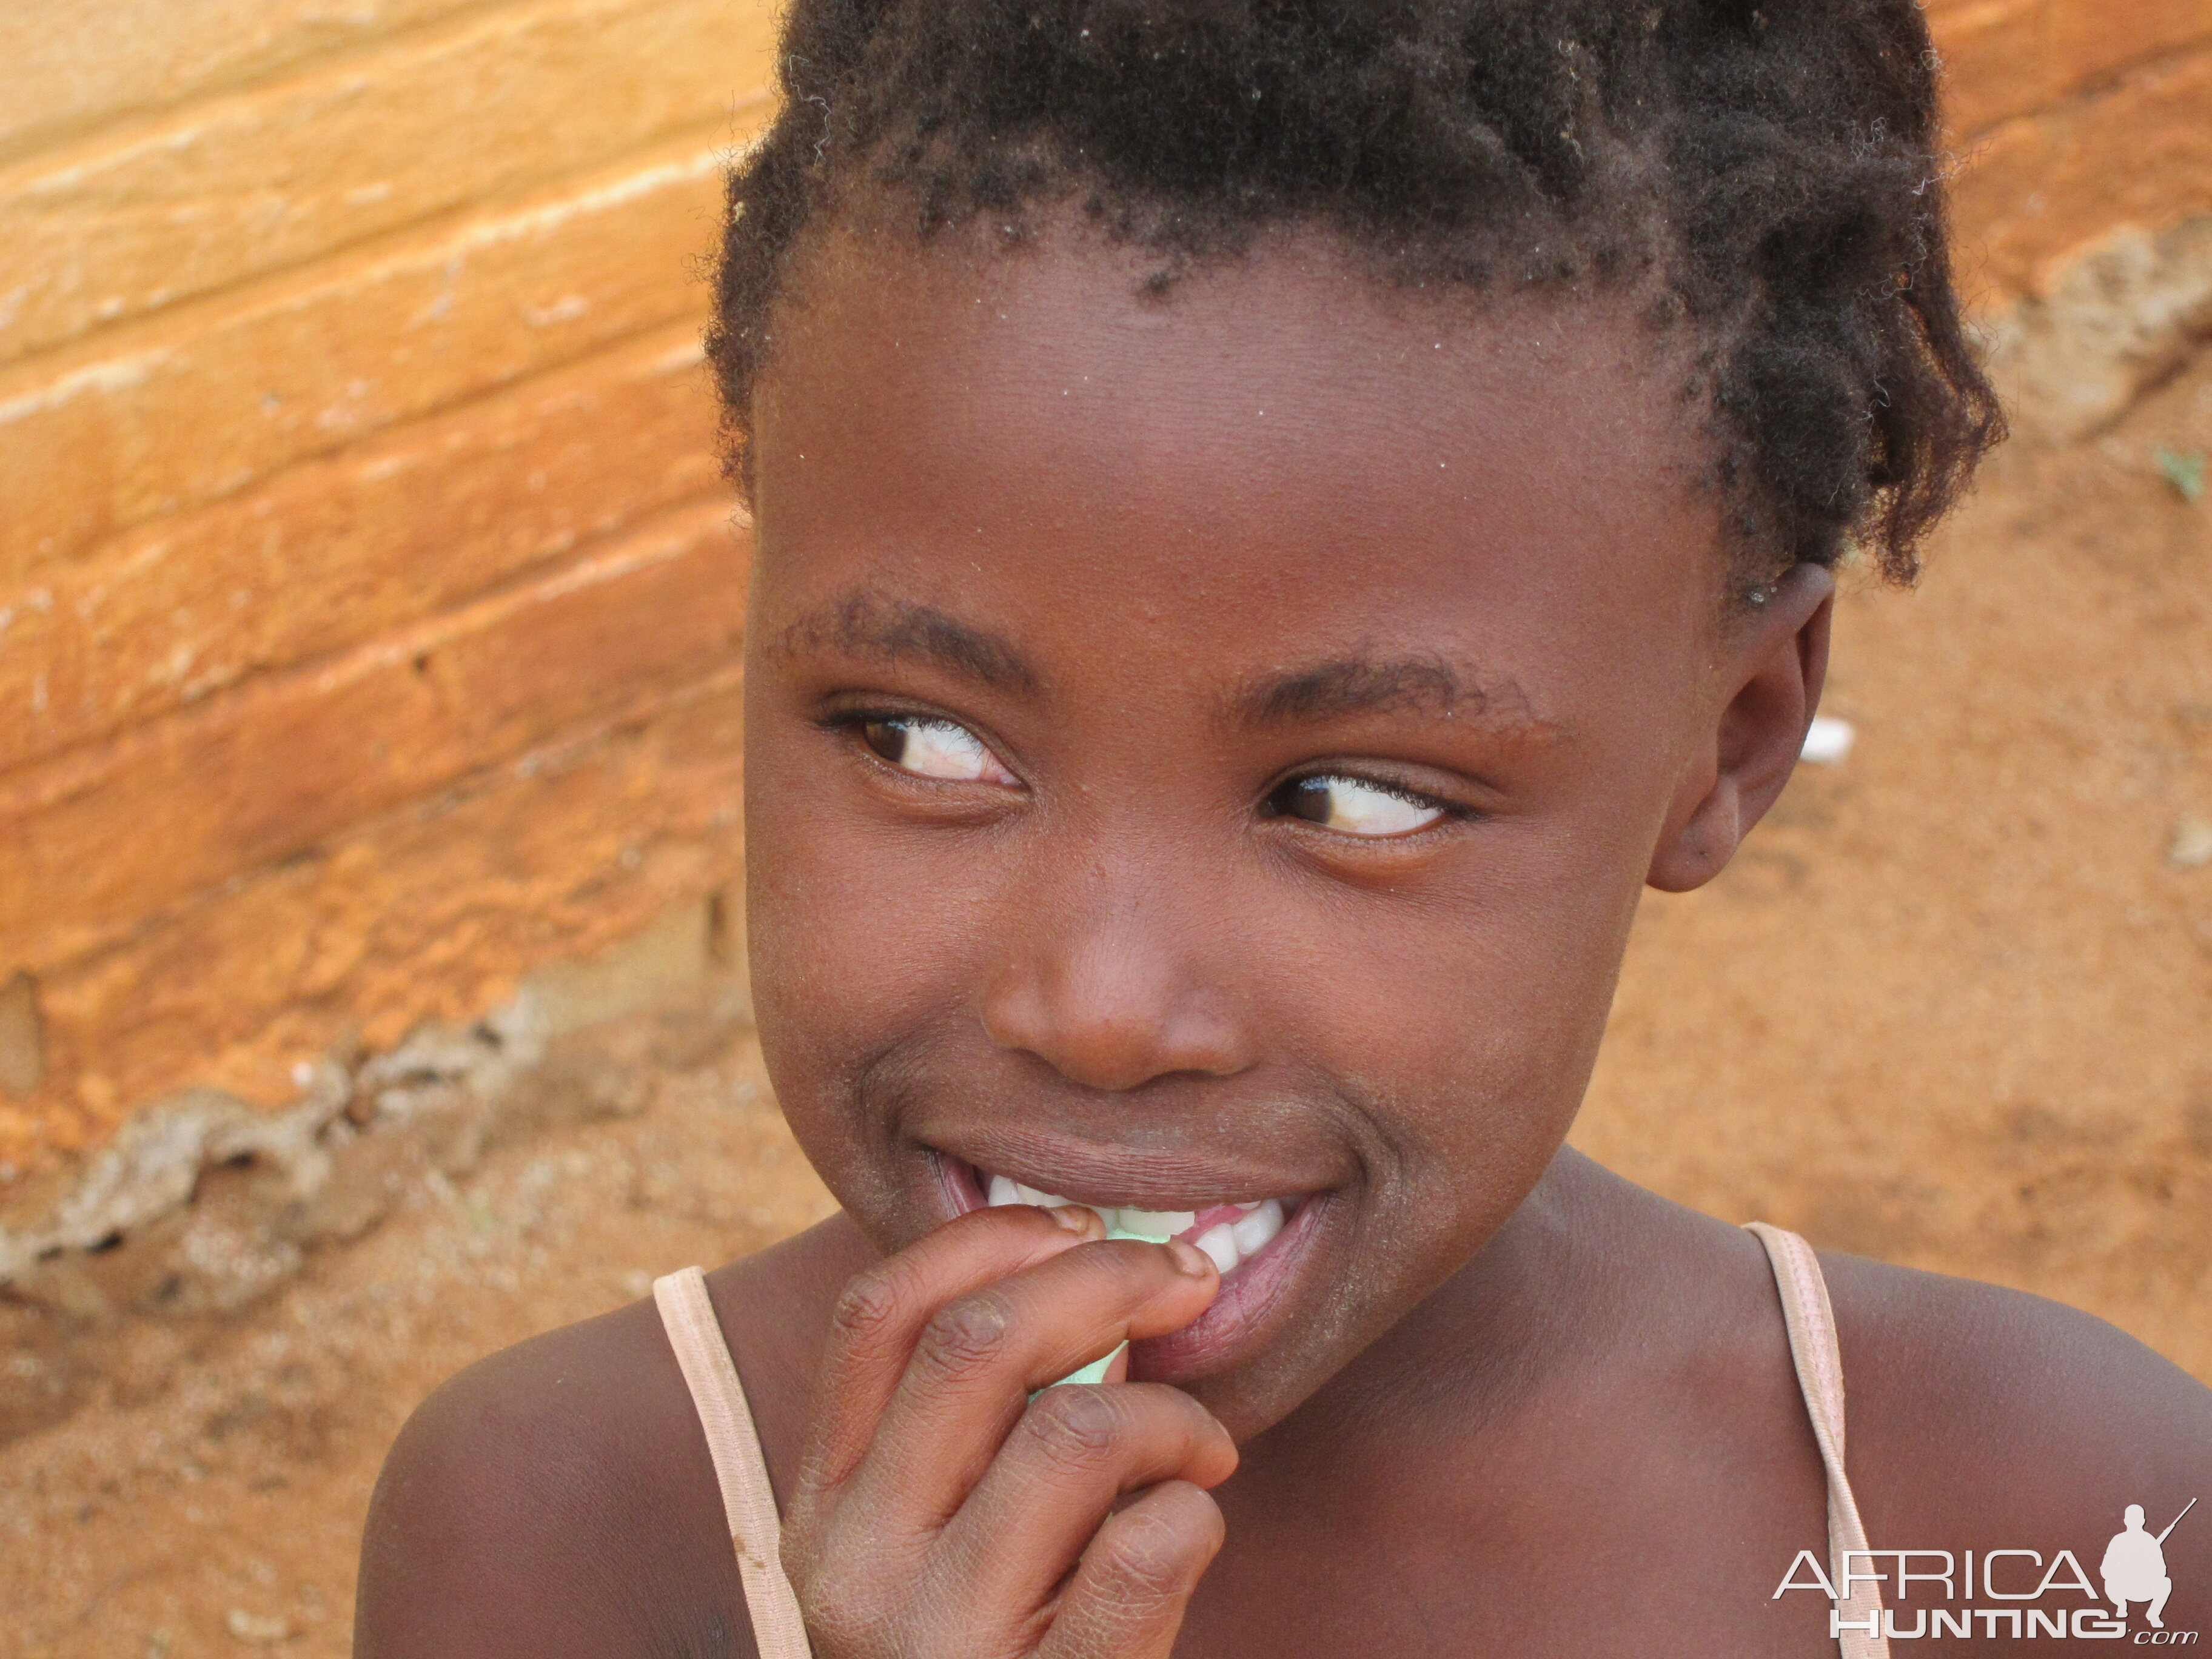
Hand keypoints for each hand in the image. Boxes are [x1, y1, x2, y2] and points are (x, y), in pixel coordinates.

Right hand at [780, 1203, 1234, 1658]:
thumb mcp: (925, 1551)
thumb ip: (965, 1433)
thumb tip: (1090, 1268)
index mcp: (821, 1510)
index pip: (875, 1315)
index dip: (988, 1240)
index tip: (1081, 1225)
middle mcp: (856, 1567)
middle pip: (979, 1345)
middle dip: (1109, 1279)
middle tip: (1187, 1282)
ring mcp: (942, 1641)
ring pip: (1077, 1433)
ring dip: (1175, 1414)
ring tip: (1202, 1447)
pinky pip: (1148, 1547)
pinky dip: (1196, 1514)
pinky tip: (1190, 1528)